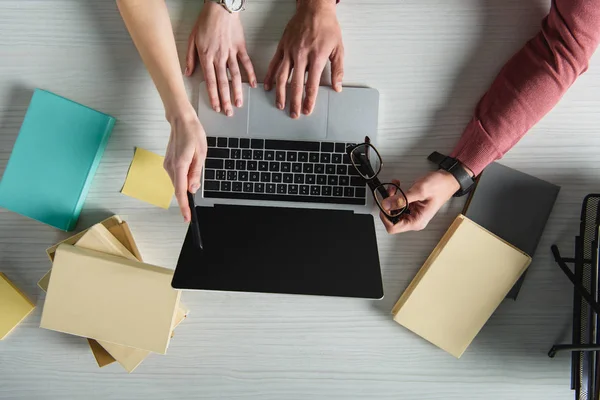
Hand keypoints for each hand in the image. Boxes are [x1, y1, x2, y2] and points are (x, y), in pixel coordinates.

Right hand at [163, 112, 207, 221]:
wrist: (181, 120)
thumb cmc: (192, 134)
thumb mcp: (201, 154)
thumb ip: (196, 173)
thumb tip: (193, 188)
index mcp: (179, 165)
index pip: (181, 191)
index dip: (184, 206)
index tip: (187, 217)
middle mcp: (170, 167)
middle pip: (179, 188)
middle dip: (187, 195)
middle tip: (195, 193)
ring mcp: (167, 165)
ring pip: (178, 182)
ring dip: (186, 182)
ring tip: (195, 164)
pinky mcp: (168, 163)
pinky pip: (176, 176)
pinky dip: (183, 177)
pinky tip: (190, 165)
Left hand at [185, 1, 256, 115]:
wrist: (220, 7)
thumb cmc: (205, 21)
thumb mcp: (192, 38)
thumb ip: (190, 57)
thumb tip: (187, 73)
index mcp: (206, 56)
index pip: (210, 81)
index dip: (213, 95)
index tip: (215, 106)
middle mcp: (219, 57)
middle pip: (223, 82)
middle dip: (225, 99)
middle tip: (228, 112)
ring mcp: (231, 53)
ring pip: (235, 76)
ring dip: (237, 92)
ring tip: (239, 104)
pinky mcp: (240, 47)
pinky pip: (246, 63)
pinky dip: (250, 74)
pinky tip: (252, 85)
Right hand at [264, 0, 342, 117]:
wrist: (314, 8)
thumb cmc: (327, 27)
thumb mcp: (338, 48)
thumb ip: (337, 70)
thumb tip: (337, 87)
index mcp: (316, 57)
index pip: (311, 84)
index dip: (309, 100)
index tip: (307, 110)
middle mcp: (301, 56)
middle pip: (296, 84)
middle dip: (294, 102)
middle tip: (294, 114)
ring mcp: (289, 51)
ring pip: (282, 77)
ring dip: (280, 93)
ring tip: (280, 104)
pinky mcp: (282, 47)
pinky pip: (274, 64)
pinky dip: (270, 77)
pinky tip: (268, 87)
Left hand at [380, 171, 459, 233]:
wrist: (447, 179)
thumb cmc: (440, 186)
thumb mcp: (419, 191)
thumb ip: (402, 199)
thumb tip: (386, 205)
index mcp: (417, 221)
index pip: (393, 228)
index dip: (385, 217)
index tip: (384, 205)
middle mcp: (414, 219)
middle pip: (391, 219)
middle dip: (388, 205)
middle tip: (390, 192)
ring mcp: (412, 213)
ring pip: (393, 209)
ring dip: (391, 198)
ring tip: (395, 187)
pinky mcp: (410, 206)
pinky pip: (397, 203)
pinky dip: (395, 194)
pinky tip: (397, 186)